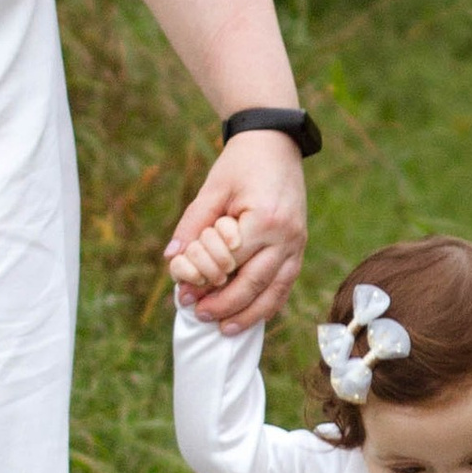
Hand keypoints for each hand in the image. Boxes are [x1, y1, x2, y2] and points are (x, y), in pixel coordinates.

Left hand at [162, 130, 307, 330]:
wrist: (275, 143)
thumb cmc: (240, 164)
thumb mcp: (211, 189)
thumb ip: (192, 225)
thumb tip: (171, 260)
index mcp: (264, 220)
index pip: (231, 263)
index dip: (206, 283)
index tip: (184, 296)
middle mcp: (287, 236)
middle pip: (254, 284)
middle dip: (226, 306)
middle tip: (200, 315)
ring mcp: (298, 243)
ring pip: (275, 291)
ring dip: (250, 314)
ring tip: (225, 329)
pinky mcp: (300, 246)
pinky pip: (286, 283)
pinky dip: (269, 303)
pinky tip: (252, 316)